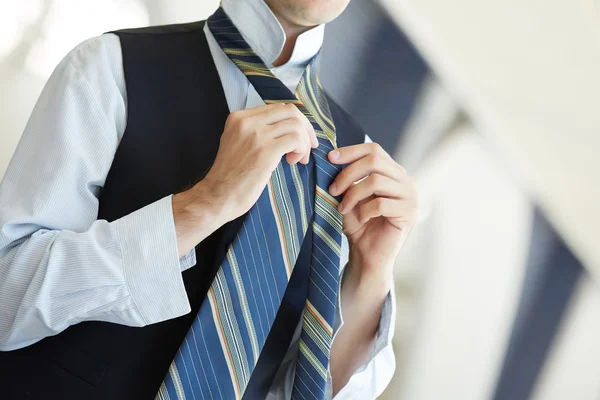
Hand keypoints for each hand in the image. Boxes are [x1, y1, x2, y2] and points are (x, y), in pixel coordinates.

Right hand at [201, 103, 317, 220]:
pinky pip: (296, 139)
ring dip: (304, 142)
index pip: (277, 108)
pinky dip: (301, 149)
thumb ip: (255, 131)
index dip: (293, 122)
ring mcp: (256, 135)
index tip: (298, 138)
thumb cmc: (229, 176)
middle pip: (290, 111)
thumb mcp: (237, 143)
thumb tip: (284, 129)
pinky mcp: (266, 150)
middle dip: (305, 128)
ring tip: (298, 158)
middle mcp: (247, 121)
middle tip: (308, 146)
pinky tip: (293, 161)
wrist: (217, 196)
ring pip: (295, 125)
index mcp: (238, 117)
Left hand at [328, 142, 417, 280]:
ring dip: (353, 195)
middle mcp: (405, 180)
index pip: (374, 149)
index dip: (351, 151)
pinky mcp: (408, 213)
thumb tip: (332, 156)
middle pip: (374, 161)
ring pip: (376, 181)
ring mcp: (410, 196)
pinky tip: (361, 219)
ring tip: (343, 208)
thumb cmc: (359, 225)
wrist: (367, 255)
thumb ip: (348, 177)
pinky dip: (364, 210)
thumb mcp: (350, 195)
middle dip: (348, 173)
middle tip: (333, 189)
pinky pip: (381, 204)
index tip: (330, 158)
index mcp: (393, 172)